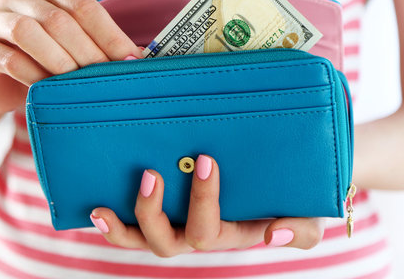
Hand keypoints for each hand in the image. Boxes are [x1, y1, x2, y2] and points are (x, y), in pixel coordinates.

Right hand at [0, 0, 142, 113]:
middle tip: (106, 77)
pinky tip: (46, 89)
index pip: (84, 5)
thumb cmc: (44, 62)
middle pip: (59, 19)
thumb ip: (99, 45)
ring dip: (58, 61)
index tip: (130, 60)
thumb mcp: (73, 48)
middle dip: (88, 51)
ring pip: (28, 32)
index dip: (110, 35)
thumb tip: (139, 58)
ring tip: (75, 82)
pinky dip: (32, 75)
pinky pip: (8, 58)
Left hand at [90, 155, 324, 256]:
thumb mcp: (307, 214)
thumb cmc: (291, 198)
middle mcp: (195, 233)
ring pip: (141, 240)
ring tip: (103, 208)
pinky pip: (129, 227)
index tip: (206, 160)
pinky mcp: (160, 211)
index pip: (209, 230)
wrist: (278, 181)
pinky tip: (95, 207)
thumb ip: (301, 230)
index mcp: (227, 233)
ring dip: (122, 227)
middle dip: (153, 212)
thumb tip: (274, 235)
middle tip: (151, 174)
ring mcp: (174, 223)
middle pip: (167, 241)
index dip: (203, 202)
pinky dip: (111, 223)